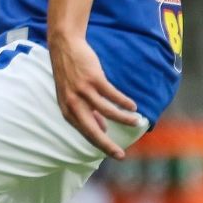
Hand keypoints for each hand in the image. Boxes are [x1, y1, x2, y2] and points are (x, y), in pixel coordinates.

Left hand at [48, 32, 141, 158]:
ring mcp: (82, 91)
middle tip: (120, 156)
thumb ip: (87, 113)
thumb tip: (102, 129)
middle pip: (92, 130)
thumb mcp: (73, 96)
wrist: (64, 46)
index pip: (86, 133)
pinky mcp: (93, 79)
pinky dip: (123, 102)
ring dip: (124, 119)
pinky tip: (133, 106)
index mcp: (67, 111)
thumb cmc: (70, 73)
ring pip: (107, 112)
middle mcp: (73, 104)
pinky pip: (112, 95)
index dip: (101, 144)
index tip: (115, 154)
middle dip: (107, 145)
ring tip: (137, 122)